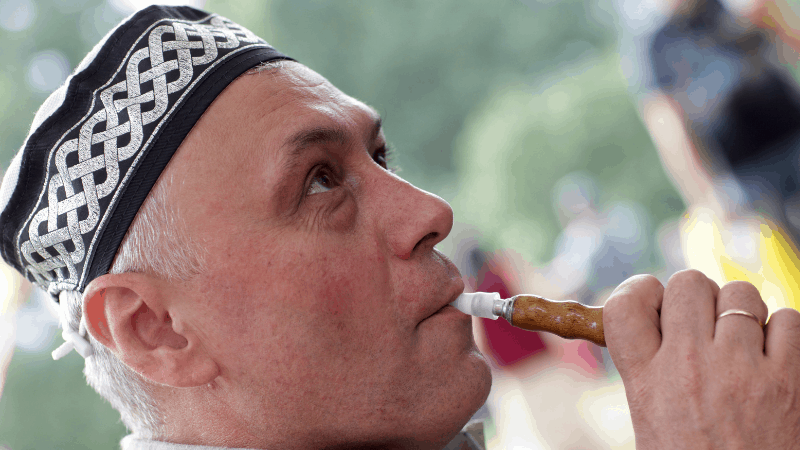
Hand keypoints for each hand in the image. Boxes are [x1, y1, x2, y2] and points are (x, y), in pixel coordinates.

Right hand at [604, 270, 799, 448]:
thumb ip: (649, 370)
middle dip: (695, 297)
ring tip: (740, 341)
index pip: (626, 304)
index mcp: (646, 379)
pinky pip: (789, 319)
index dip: (638, 291)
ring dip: (740, 311)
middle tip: (701, 323)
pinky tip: (773, 357)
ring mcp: (742, 368)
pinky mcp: (790, 378)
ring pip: (740, 292)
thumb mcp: (651, 421)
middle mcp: (689, 365)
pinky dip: (784, 332)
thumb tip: (657, 326)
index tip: (651, 302)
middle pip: (687, 283)